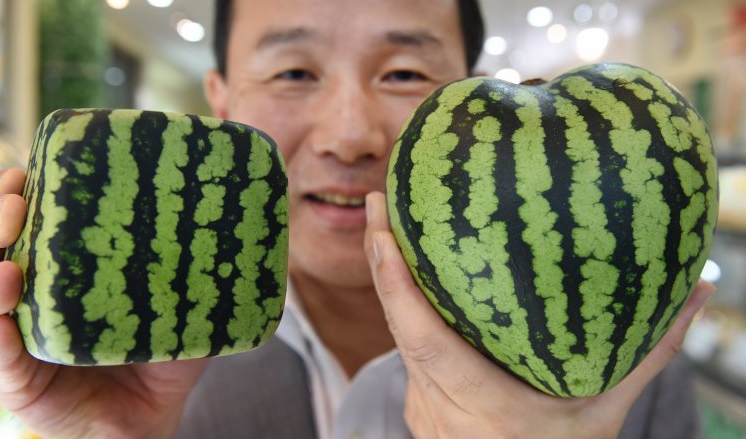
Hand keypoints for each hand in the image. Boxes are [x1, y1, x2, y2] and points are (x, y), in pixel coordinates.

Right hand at [0, 169, 208, 438]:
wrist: (155, 412)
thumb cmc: (162, 344)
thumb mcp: (184, 294)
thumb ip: (202, 259)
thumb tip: (252, 210)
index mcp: (59, 260)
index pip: (20, 215)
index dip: (10, 190)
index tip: (27, 168)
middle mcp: (28, 290)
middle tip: (14, 209)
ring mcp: (18, 334)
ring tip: (7, 273)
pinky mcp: (20, 380)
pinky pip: (2, 360)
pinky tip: (4, 327)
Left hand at [364, 192, 714, 438]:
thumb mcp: (606, 409)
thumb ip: (646, 352)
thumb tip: (694, 290)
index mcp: (482, 401)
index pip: (425, 339)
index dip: (397, 286)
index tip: (382, 234)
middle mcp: (439, 400)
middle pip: (397, 324)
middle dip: (380, 259)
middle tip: (378, 198)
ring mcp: (422, 402)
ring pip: (394, 331)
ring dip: (385, 274)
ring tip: (384, 213)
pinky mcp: (419, 397)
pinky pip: (402, 341)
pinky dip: (398, 300)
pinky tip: (401, 261)